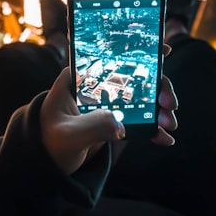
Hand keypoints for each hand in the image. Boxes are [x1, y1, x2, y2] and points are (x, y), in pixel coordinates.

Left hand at [40, 45, 179, 175]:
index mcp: (80, 77)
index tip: (163, 51)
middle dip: (158, 87)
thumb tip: (120, 123)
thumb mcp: (67, 134)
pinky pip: (139, 121)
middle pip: (135, 76)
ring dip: (160, 109)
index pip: (111, 56)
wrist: (46, 165)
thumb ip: (92, 126)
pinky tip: (165, 139)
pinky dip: (153, 129)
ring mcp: (107, 103)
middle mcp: (96, 86)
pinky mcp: (113, 121)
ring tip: (169, 125)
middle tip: (169, 104)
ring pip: (142, 98)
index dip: (139, 50)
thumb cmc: (48, 142)